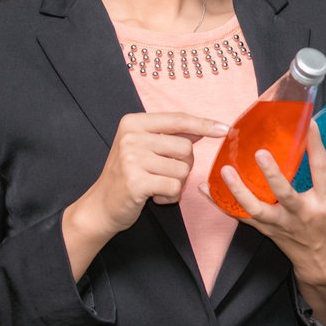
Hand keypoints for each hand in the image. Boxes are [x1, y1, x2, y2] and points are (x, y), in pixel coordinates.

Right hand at [72, 112, 226, 237]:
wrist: (101, 206)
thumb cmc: (128, 175)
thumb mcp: (144, 147)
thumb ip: (170, 135)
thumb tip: (205, 125)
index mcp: (133, 123)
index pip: (177, 119)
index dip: (203, 123)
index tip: (224, 129)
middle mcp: (130, 137)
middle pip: (185, 147)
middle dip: (184, 164)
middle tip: (164, 174)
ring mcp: (131, 159)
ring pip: (182, 169)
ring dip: (176, 183)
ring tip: (156, 186)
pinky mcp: (135, 182)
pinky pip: (174, 187)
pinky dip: (170, 196)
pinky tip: (154, 197)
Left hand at [218, 122, 325, 294]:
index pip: (323, 172)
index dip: (317, 148)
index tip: (310, 125)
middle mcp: (303, 215)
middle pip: (285, 194)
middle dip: (272, 175)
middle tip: (260, 153)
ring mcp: (282, 224)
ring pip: (255, 209)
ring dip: (238, 191)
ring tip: (224, 171)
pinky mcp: (266, 230)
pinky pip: (240, 216)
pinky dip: (219, 204)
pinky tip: (201, 189)